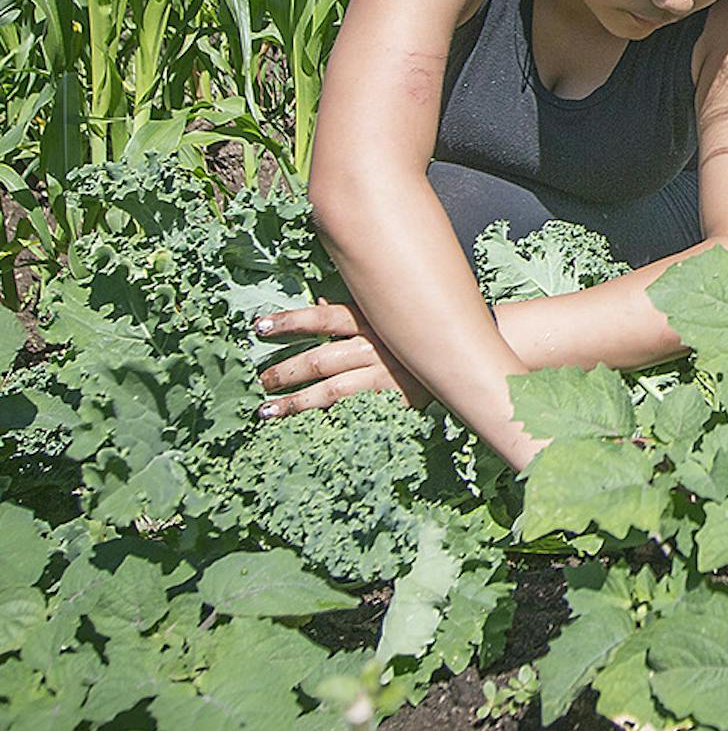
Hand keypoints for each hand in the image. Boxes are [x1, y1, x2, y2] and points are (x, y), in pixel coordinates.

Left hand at [255, 299, 432, 416]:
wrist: (466, 359)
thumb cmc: (419, 334)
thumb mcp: (390, 316)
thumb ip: (358, 313)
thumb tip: (321, 303)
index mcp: (372, 321)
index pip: (323, 318)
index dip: (289, 322)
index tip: (258, 326)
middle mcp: (375, 347)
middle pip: (319, 359)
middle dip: (285, 370)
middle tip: (261, 380)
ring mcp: (384, 377)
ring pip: (330, 390)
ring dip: (295, 402)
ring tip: (267, 409)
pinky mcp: (394, 401)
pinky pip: (353, 411)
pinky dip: (327, 418)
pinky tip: (305, 427)